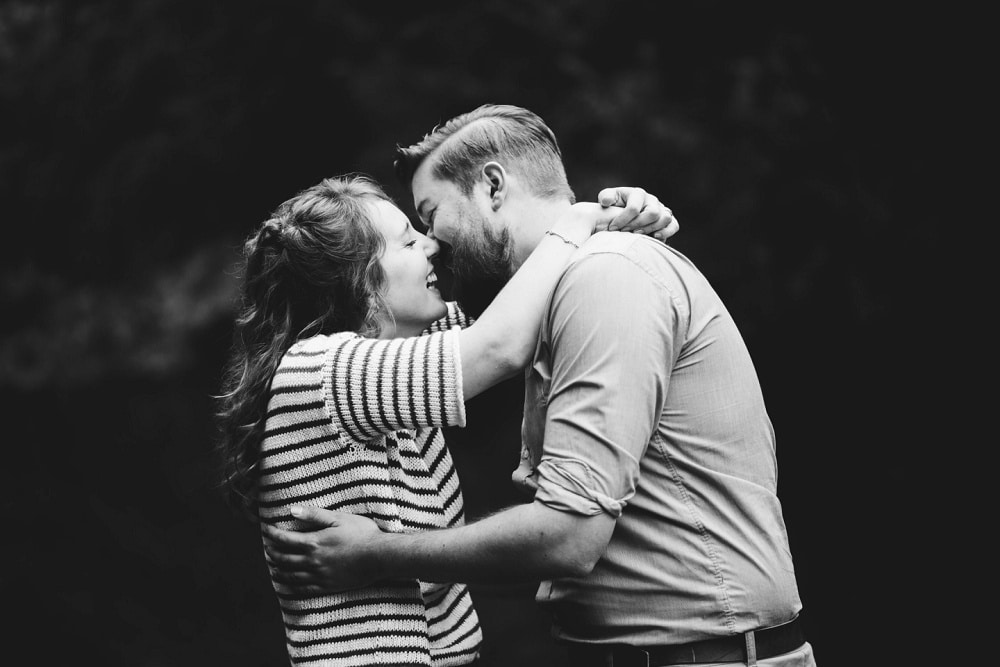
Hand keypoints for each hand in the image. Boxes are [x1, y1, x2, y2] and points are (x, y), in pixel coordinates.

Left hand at [261, 506, 382, 594]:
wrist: (379, 557)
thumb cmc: (362, 534)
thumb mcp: (338, 518)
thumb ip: (314, 514)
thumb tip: (292, 510)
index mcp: (313, 542)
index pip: (284, 539)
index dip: (272, 534)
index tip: (266, 530)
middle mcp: (312, 561)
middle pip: (283, 559)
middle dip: (272, 553)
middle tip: (267, 548)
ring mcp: (319, 575)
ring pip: (290, 576)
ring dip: (278, 571)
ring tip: (272, 567)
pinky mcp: (326, 586)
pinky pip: (303, 588)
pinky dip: (291, 586)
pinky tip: (288, 584)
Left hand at [596, 187, 679, 241]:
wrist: (623, 215)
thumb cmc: (613, 207)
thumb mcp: (607, 199)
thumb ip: (606, 197)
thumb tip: (606, 201)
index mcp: (637, 193)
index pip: (634, 207)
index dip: (623, 220)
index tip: (612, 228)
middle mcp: (652, 200)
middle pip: (652, 213)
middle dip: (637, 225)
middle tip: (624, 232)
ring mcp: (661, 209)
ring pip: (665, 218)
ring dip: (650, 229)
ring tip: (636, 235)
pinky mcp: (668, 220)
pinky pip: (674, 225)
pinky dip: (666, 232)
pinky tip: (654, 237)